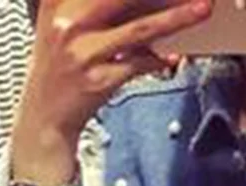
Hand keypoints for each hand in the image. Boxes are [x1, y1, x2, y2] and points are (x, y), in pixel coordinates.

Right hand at [11, 0, 213, 185]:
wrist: (45, 115)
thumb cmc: (60, 67)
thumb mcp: (60, 22)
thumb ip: (89, 4)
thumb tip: (147, 1)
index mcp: (58, 1)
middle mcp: (68, 22)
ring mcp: (84, 53)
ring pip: (139, 29)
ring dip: (175, 18)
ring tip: (201, 8)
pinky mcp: (99, 80)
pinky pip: (139, 64)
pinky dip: (160, 59)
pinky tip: (174, 56)